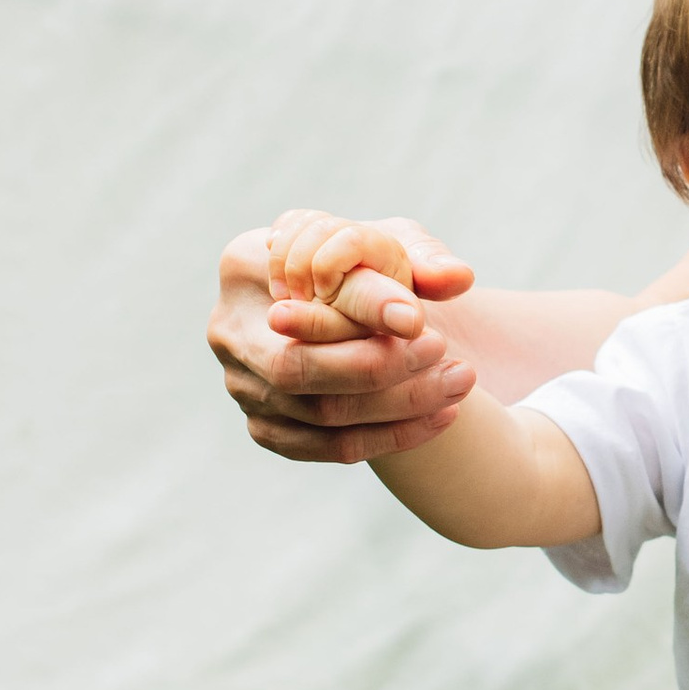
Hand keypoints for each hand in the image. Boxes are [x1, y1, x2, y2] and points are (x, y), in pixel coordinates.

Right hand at [211, 216, 478, 465]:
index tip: (422, 320)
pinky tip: (443, 415)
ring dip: (399, 404)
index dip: (364, 311)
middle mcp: (230, 330)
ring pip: (320, 414)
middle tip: (441, 350)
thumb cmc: (365, 263)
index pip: (300, 297)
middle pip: (297, 367)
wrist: (349, 308)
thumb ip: (423, 256)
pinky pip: (331, 447)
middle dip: (378, 367)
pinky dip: (392, 436)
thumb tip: (456, 278)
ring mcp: (242, 386)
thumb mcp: (393, 242)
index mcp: (246, 264)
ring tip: (459, 380)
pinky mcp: (266, 428)